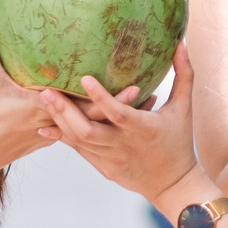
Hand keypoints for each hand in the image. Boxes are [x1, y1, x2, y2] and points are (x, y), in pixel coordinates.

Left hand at [36, 40, 201, 204]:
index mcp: (144, 129)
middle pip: (87, 131)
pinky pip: (80, 151)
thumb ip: (184, 74)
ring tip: (43, 100)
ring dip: (60, 120)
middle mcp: (124, 145)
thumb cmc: (180, 141)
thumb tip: (181, 43)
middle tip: (47, 90)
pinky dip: (63, 137)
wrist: (173, 184)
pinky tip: (46, 125)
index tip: (83, 79)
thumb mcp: (184, 107)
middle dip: (64, 111)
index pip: (119, 114)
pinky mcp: (104, 168)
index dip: (101, 97)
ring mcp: (112, 159)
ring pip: (79, 141)